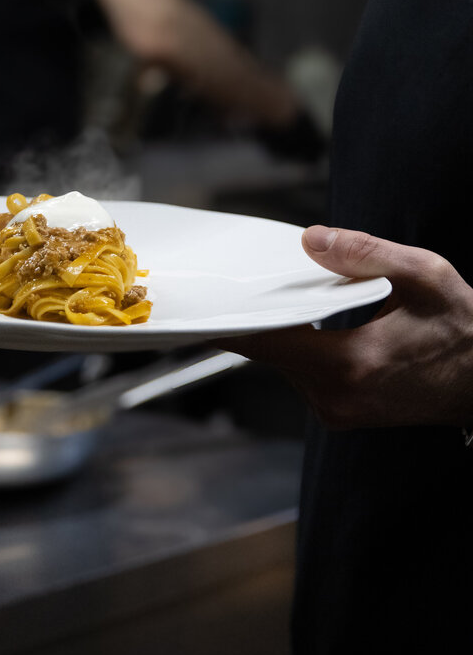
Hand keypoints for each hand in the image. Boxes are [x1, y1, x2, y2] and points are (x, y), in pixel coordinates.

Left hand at [223, 226, 472, 429]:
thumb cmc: (466, 332)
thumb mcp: (425, 276)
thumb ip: (365, 254)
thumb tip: (312, 240)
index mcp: (349, 366)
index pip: (267, 341)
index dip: (233, 318)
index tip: (208, 300)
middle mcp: (335, 398)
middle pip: (270, 352)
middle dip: (261, 314)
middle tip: (245, 282)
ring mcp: (336, 412)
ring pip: (284, 363)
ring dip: (283, 331)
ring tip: (289, 297)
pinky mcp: (341, 414)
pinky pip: (303, 374)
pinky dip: (300, 347)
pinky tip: (310, 321)